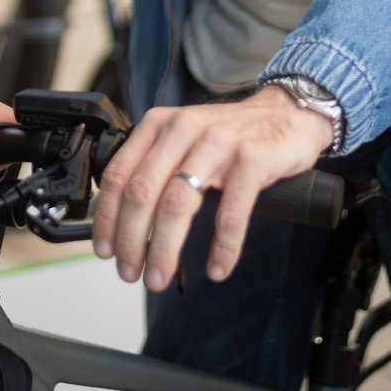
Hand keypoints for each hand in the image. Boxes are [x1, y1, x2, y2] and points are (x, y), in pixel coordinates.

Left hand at [90, 86, 331, 290]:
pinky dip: (223, 247)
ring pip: (178, 204)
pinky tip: (217, 268)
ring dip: (164, 249)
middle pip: (143, 193)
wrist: (286, 114)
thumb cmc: (230, 135)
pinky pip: (231, 214)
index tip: (105, 250)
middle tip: (130, 272)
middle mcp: (184, 129)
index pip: (120, 174)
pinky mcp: (252, 160)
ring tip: (160, 277)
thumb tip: (124, 221)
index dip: (107, 217)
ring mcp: (218, 143)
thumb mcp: (183, 138)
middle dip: (131, 240)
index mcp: (159, 125)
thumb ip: (155, 166)